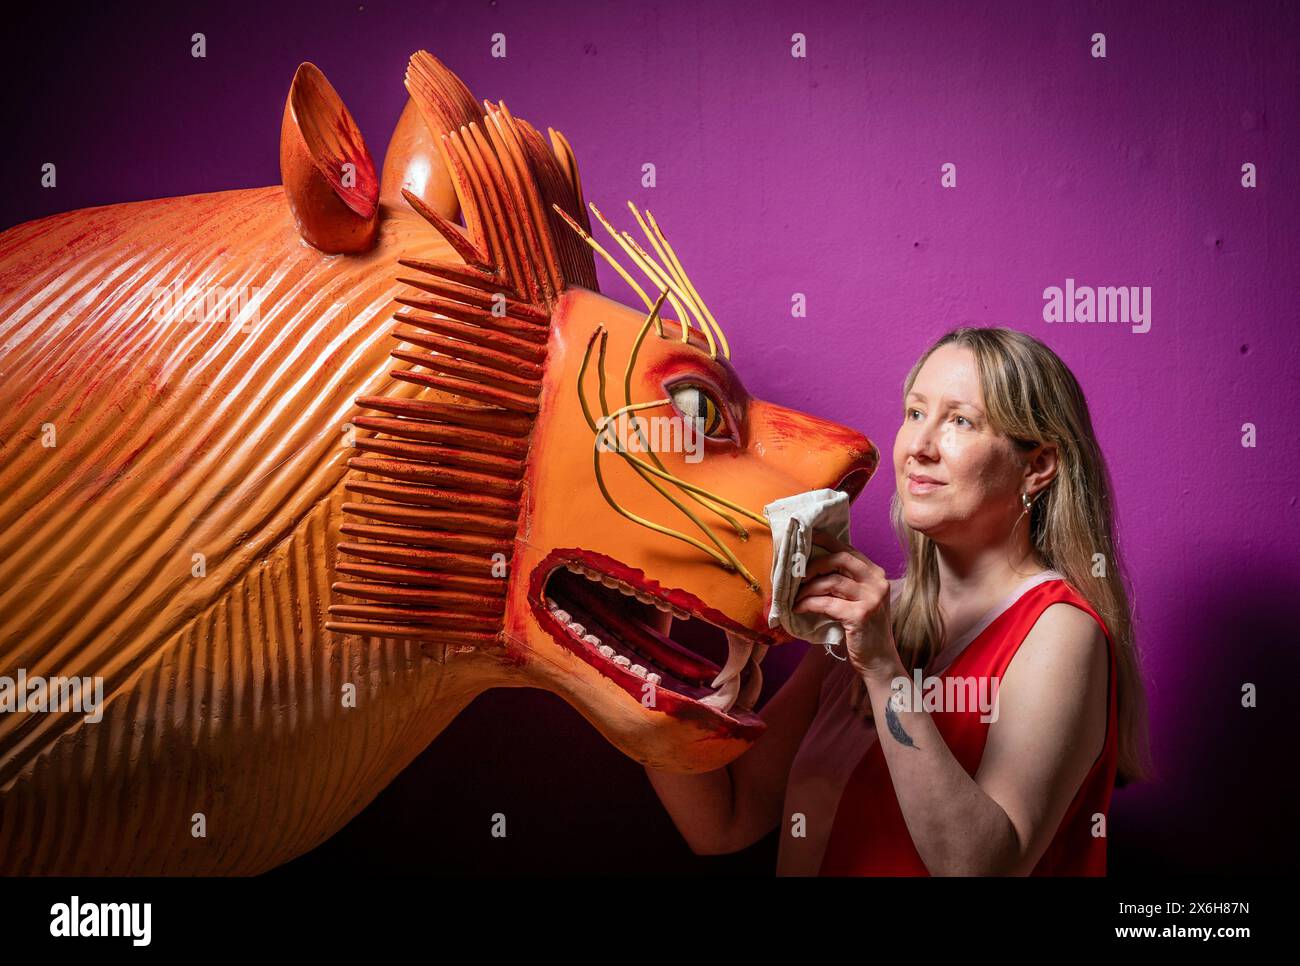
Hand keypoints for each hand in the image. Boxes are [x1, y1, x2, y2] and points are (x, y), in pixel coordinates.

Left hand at [791, 530, 898, 680]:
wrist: (879, 661)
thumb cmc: (864, 631)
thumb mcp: (859, 600)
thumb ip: (845, 582)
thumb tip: (812, 566)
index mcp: (876, 575)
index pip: (848, 550)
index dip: (826, 541)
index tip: (806, 537)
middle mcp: (878, 582)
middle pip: (840, 559)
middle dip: (814, 564)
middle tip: (797, 575)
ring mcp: (872, 599)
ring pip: (831, 581)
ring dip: (807, 589)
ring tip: (795, 598)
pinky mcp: (861, 615)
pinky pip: (826, 603)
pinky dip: (808, 604)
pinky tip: (798, 609)